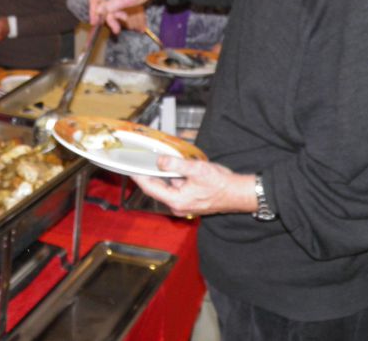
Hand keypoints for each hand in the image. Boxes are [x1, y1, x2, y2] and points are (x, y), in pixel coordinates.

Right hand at [88, 0, 157, 33]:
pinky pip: (115, 2)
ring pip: (110, 5)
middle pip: (103, 4)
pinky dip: (119, 10)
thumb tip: (98, 12)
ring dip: (115, 15)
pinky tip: (125, 16)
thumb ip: (110, 7)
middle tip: (115, 28)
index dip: (93, 12)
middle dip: (109, 17)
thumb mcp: (125, 0)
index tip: (94, 23)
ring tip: (124, 21)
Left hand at [131, 158, 255, 217]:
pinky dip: (173, 178)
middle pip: (157, 188)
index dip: (139, 177)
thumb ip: (176, 165)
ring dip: (163, 176)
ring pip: (167, 187)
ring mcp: (184, 205)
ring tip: (158, 161)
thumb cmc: (220, 184)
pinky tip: (175, 168)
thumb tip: (160, 161)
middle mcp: (178, 206)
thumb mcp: (196, 170)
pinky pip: (176, 188)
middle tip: (140, 161)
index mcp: (177, 200)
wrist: (237, 193)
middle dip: (149, 175)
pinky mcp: (190, 201)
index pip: (150, 187)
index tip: (130, 168)